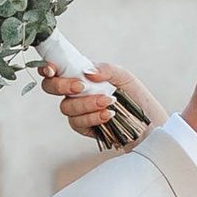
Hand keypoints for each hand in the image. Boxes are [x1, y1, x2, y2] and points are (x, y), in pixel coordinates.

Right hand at [40, 56, 159, 146]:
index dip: (47, 68)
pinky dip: (92, 117)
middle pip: (51, 88)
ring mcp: (78, 110)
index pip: (57, 69)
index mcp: (82, 75)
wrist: (148, 126)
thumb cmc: (136, 99)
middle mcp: (76, 92)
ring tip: (108, 102)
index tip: (52, 70)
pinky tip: (107, 115)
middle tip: (81, 87)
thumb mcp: (125, 78)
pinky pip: (77, 123)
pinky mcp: (84, 128)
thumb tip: (87, 71)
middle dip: (62, 86)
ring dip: (85, 104)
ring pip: (66, 107)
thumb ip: (106, 70)